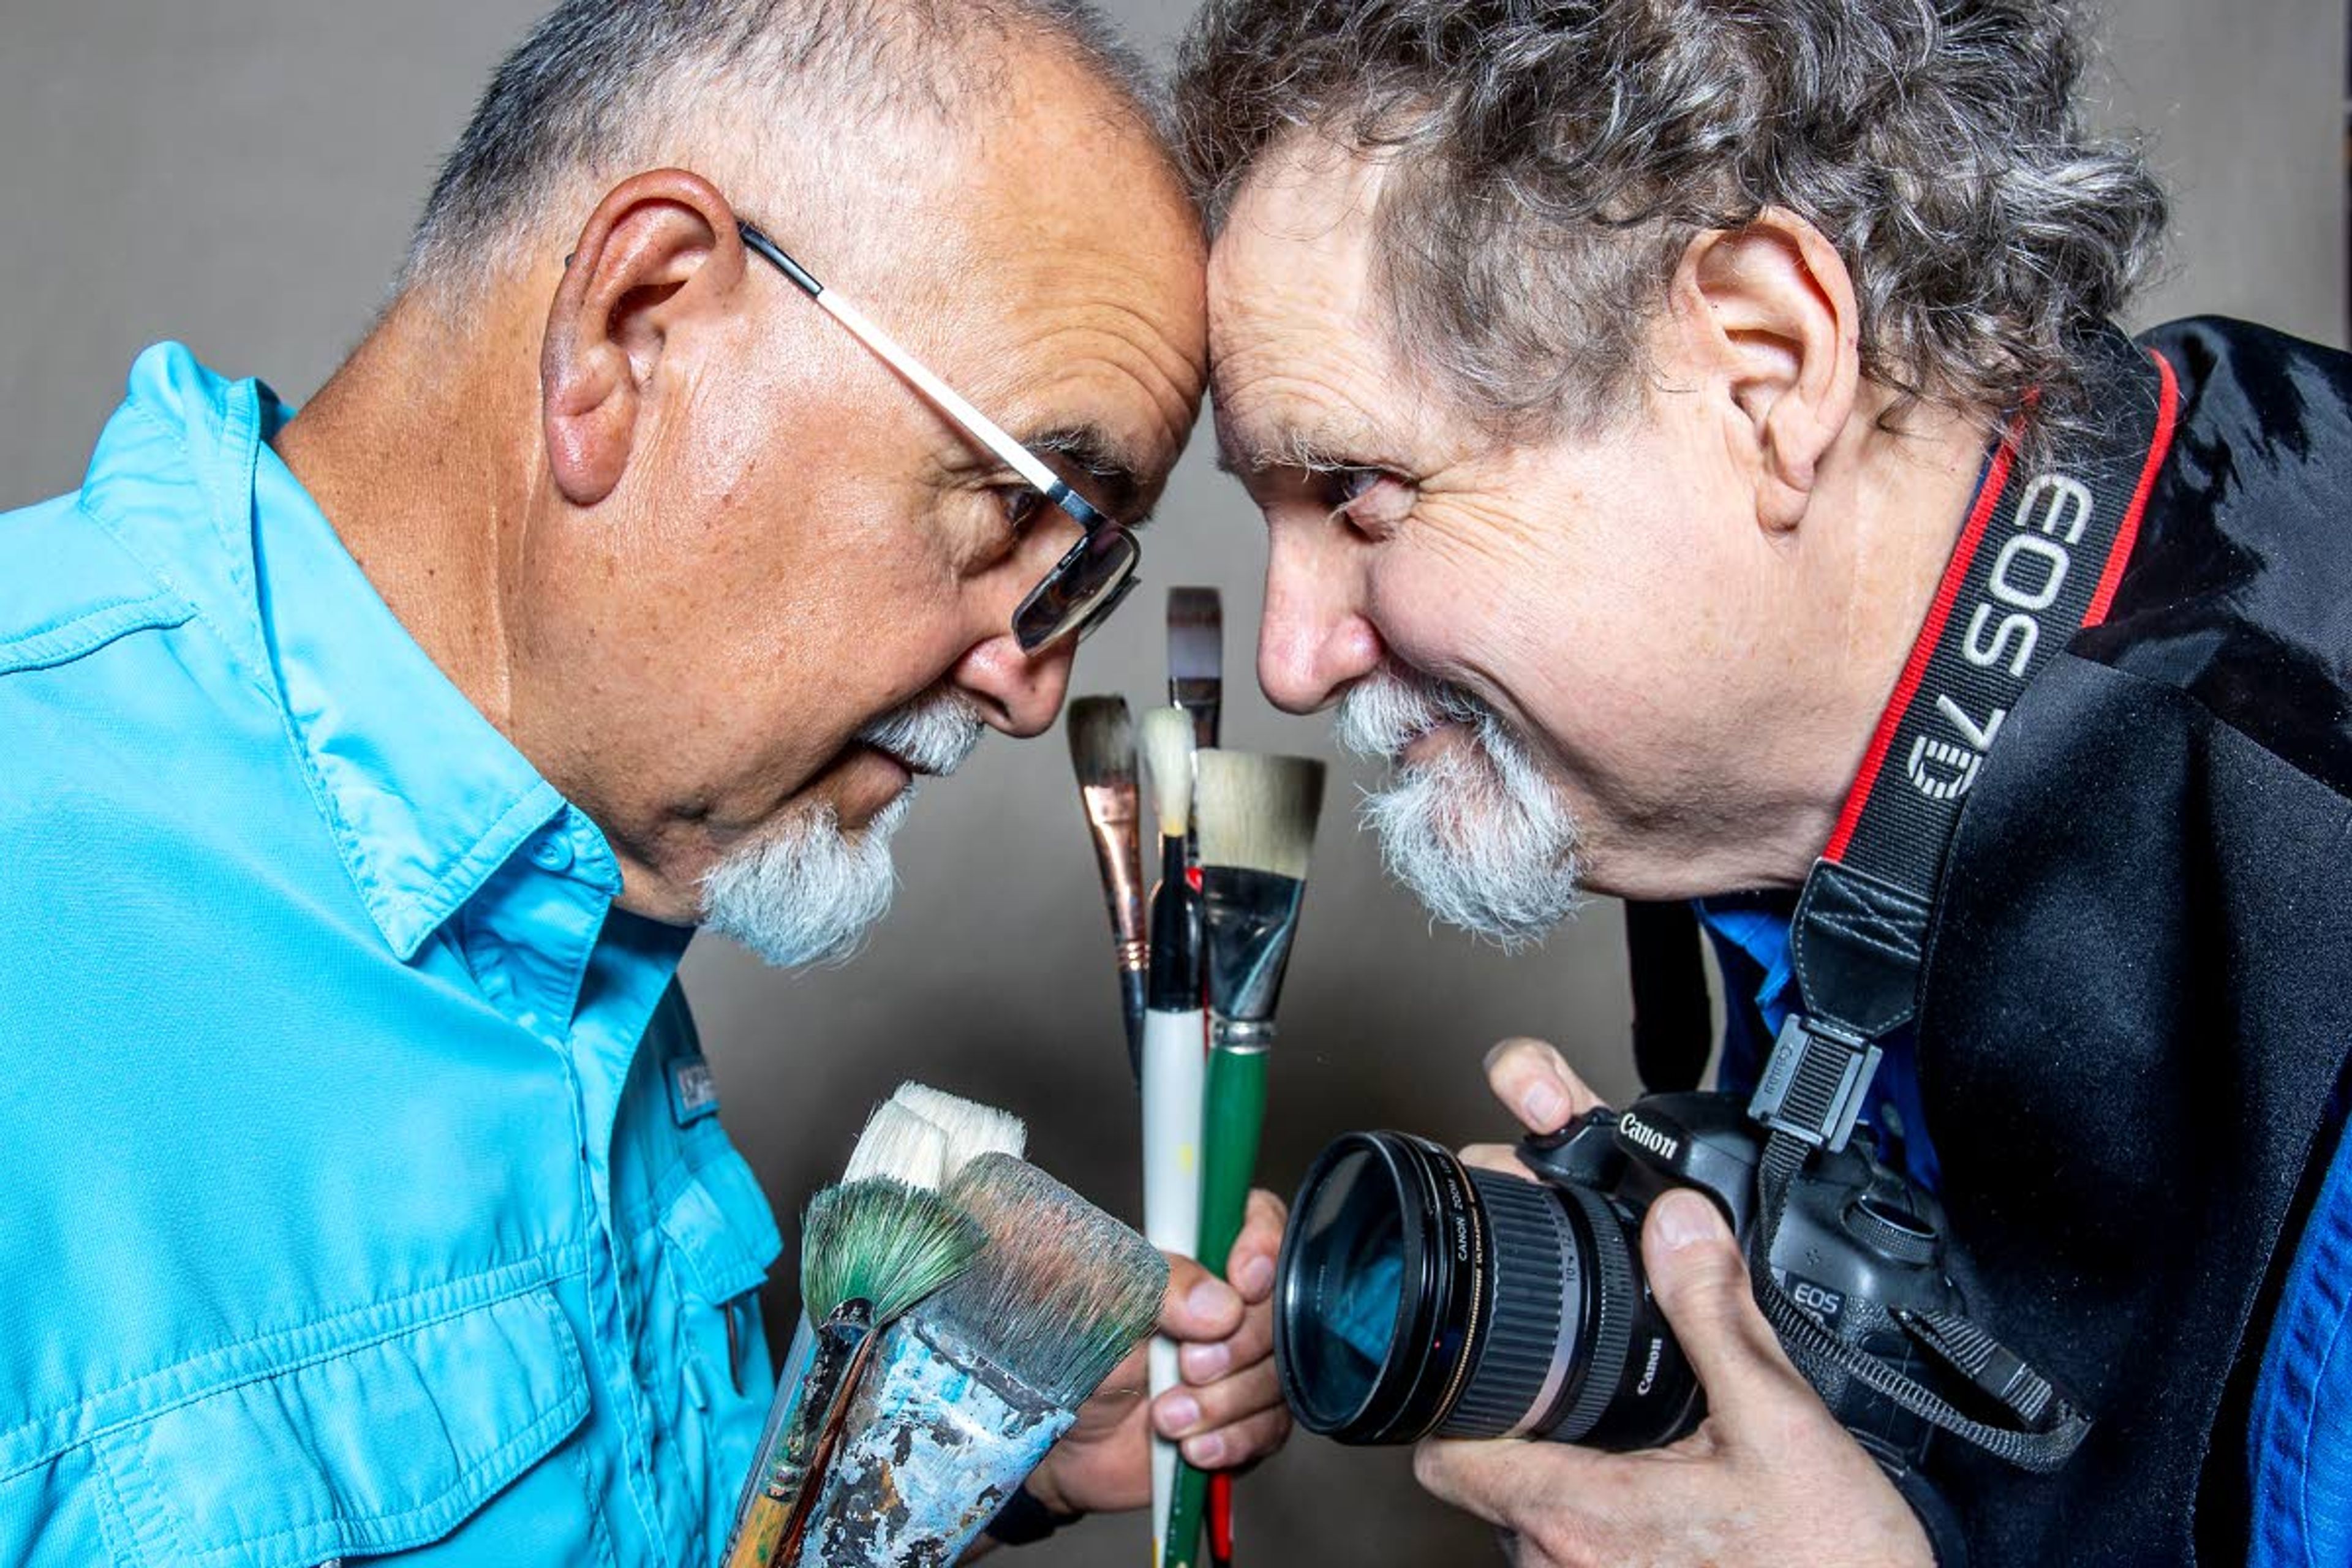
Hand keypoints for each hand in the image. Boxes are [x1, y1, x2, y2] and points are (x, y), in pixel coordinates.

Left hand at [1023, 1188, 1290, 1516]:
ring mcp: (1236, 1364)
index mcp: (1191, 1256)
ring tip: (1166, 1416)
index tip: (1243, 1280)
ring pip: (1277, 1375)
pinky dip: (1234, 1440)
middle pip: (1279, 1309)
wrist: (1051, 1440)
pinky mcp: (1239, 1420)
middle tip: (1187, 1366)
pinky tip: (1193, 1446)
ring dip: (1226, 1402)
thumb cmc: (1061, 1355)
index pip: (1257, 1220)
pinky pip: (1270, 1429)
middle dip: (1239, 1345)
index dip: (1263, 1246)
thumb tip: (1222, 1306)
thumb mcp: (1096, 1304)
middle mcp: (1223, 1306)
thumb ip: (1156, 1289)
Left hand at [1412, 1039, 1931, 1566]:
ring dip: (1567, 1474)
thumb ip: (1715, 1315)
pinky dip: (1603, 1518)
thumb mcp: (1781, 1423)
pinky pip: (1578, 1555)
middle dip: (1524, 1424)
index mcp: (1578, 1512)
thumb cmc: (1834, 1565)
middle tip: (1577, 1384)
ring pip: (1533, 1520)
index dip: (1448, 1399)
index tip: (1477, 1357)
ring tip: (1632, 1439)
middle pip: (1488, 1478)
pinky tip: (1664, 1493)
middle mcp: (1561, 1565)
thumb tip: (1676, 1224)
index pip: (1444, 1455)